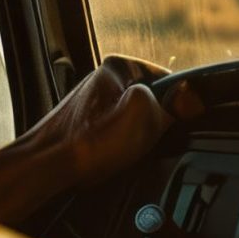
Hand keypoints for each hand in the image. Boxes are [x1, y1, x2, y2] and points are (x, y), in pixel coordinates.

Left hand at [17, 55, 201, 185]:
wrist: (45, 171)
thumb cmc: (84, 145)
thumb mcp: (144, 116)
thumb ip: (175, 102)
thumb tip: (194, 98)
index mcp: (119, 66)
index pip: (171, 82)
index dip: (176, 108)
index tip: (168, 126)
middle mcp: (107, 80)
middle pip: (155, 104)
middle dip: (155, 126)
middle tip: (142, 142)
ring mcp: (98, 105)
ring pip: (139, 125)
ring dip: (138, 142)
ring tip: (123, 153)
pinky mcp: (91, 128)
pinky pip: (123, 138)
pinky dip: (123, 151)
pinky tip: (114, 159)